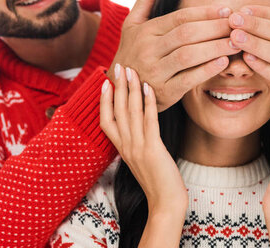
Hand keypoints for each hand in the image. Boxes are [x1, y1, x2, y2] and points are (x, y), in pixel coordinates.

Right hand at [100, 64, 187, 214]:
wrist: (165, 204)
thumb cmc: (157, 181)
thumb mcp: (141, 159)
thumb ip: (136, 142)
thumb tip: (139, 125)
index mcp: (121, 149)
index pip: (105, 120)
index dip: (104, 100)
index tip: (106, 81)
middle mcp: (126, 146)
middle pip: (117, 110)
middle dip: (118, 86)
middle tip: (119, 65)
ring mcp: (137, 147)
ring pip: (131, 112)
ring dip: (131, 89)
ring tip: (132, 70)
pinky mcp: (152, 149)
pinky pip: (149, 121)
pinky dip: (148, 102)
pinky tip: (149, 88)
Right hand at [109, 0, 239, 110]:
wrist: (120, 90)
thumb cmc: (131, 53)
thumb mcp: (132, 25)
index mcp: (146, 31)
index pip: (180, 18)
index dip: (205, 13)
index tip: (227, 11)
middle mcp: (148, 50)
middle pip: (186, 34)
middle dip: (215, 28)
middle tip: (237, 26)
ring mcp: (155, 72)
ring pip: (188, 56)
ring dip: (215, 48)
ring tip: (236, 43)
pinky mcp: (163, 92)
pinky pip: (187, 80)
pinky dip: (206, 71)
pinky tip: (223, 63)